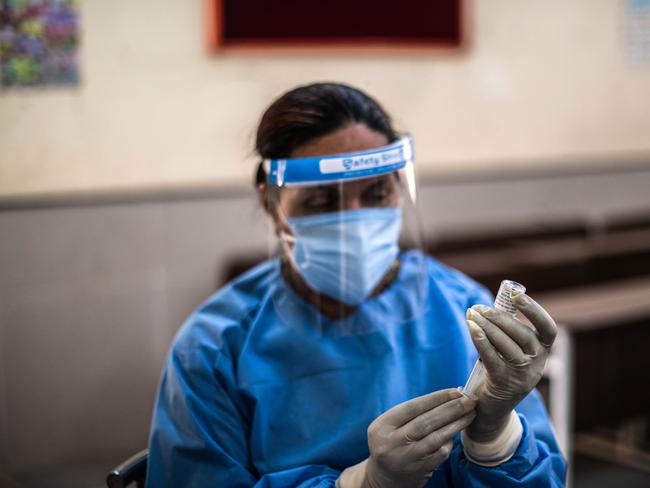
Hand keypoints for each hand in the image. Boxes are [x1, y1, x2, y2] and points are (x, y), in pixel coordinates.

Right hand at [363, 389, 475, 487]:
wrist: (384, 476)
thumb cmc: (391, 442)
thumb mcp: (390, 425)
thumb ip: (411, 413)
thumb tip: (448, 397)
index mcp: (382, 426)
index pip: (412, 407)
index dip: (436, 398)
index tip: (455, 391)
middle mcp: (392, 442)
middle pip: (426, 422)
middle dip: (451, 409)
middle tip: (469, 400)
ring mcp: (406, 459)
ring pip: (435, 438)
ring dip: (456, 424)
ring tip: (470, 413)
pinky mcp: (419, 471)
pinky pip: (440, 454)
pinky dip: (450, 441)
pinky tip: (457, 432)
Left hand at [465, 291, 556, 442]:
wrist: (491, 408)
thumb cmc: (499, 371)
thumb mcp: (510, 351)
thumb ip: (506, 332)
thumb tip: (489, 306)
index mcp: (542, 351)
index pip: (548, 329)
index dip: (535, 310)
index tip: (516, 294)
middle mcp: (537, 363)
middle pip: (523, 334)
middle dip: (500, 317)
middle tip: (479, 307)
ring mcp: (523, 375)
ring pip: (507, 345)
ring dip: (487, 326)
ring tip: (472, 314)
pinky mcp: (505, 383)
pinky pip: (492, 358)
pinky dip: (481, 340)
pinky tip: (471, 327)